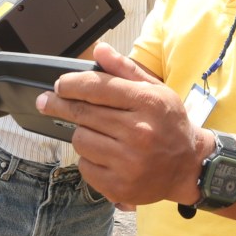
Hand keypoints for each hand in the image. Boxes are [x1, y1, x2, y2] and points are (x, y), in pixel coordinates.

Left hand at [38, 43, 207, 207]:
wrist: (189, 167)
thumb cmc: (170, 125)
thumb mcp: (157, 91)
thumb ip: (126, 70)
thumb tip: (99, 50)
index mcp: (148, 103)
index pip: (97, 88)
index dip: (71, 84)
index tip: (59, 86)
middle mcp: (139, 132)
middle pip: (82, 113)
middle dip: (60, 104)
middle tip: (46, 101)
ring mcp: (128, 162)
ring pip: (80, 140)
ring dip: (83, 134)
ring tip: (99, 134)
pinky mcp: (119, 185)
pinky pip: (85, 166)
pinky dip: (89, 159)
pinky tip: (106, 155)